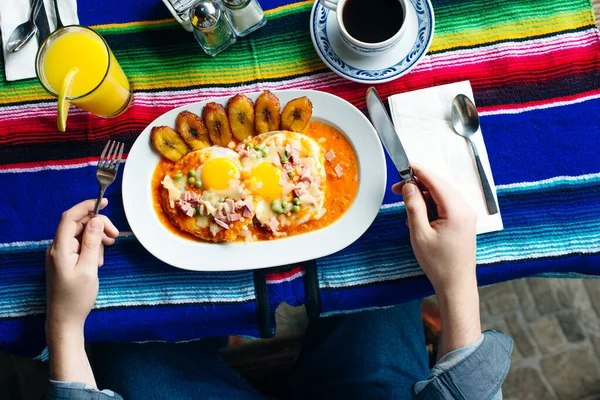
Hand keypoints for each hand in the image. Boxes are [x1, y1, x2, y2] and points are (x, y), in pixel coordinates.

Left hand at [46, 199, 118, 332]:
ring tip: (107, 250)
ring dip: (96, 237)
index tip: (104, 202)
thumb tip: (96, 220)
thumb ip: (92, 242)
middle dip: (97, 225)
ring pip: (81, 235)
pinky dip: (92, 247)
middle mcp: (57, 248)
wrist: (65, 320)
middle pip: (78, 224)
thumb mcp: (89, 268)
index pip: (70, 217)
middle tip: (114, 236)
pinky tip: (99, 260)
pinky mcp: (65, 261)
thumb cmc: (77, 297)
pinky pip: (80, 246)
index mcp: (60, 248)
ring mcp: (60, 255)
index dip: (87, 206)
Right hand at [392, 164, 476, 294]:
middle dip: (418, 185)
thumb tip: (409, 187)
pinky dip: (431, 206)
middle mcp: (465, 209)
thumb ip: (414, 207)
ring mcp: (466, 215)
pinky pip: (446, 205)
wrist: (456, 284)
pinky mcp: (463, 221)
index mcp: (456, 211)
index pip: (436, 182)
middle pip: (439, 186)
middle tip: (397, 190)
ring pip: (442, 195)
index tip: (404, 166)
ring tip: (407, 209)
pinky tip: (419, 217)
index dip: (419, 172)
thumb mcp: (419, 234)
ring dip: (424, 197)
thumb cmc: (439, 264)